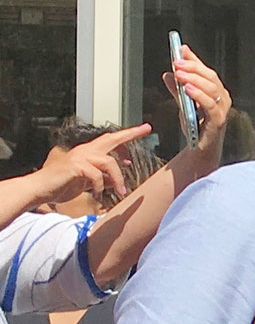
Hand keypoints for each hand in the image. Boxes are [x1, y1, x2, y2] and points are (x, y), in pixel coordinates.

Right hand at [31, 123, 151, 207]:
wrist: (40, 189)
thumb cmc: (62, 186)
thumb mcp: (87, 183)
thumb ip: (102, 179)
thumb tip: (116, 180)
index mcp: (88, 153)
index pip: (110, 141)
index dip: (127, 136)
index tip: (144, 130)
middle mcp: (85, 151)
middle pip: (111, 139)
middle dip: (130, 134)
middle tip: (145, 129)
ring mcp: (79, 157)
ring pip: (108, 161)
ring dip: (118, 178)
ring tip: (121, 192)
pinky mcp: (75, 166)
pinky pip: (96, 175)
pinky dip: (100, 185)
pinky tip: (98, 194)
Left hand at [164, 44, 232, 158]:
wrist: (199, 150)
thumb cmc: (195, 127)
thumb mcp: (183, 104)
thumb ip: (177, 89)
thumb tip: (167, 73)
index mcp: (216, 92)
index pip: (206, 71)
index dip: (194, 59)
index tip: (180, 49)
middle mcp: (222, 98)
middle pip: (210, 77)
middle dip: (192, 67)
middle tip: (176, 62)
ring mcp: (222, 109)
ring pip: (211, 88)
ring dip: (194, 79)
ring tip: (179, 74)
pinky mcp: (218, 120)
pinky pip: (210, 104)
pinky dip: (199, 95)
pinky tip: (187, 88)